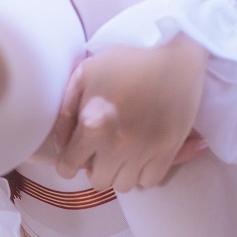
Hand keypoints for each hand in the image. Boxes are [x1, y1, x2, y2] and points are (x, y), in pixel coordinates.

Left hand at [53, 35, 208, 190]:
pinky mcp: (168, 149)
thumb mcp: (85, 73)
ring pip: (124, 185)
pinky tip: (142, 156)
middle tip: (102, 151)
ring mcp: (145, 148)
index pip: (68, 167)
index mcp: (92, 123)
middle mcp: (116, 142)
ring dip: (120, 172)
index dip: (69, 162)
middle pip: (98, 181)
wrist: (174, 51)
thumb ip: (65, 110)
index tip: (77, 154)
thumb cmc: (127, 58)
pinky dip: (144, 174)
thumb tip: (61, 143)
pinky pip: (150, 181)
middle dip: (96, 168)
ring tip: (124, 153)